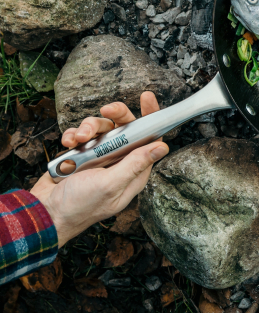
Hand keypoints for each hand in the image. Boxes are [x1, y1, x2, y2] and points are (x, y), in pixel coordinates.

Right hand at [31, 92, 168, 246]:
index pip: (150, 139)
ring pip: (102, 128)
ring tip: (79, 138)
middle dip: (116, 115)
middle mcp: (119, 161)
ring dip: (89, 127)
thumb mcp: (110, 184)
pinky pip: (81, 134)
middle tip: (106, 110)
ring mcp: (99, 156)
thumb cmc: (79, 206)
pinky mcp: (81, 154)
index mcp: (133, 170)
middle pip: (125, 127)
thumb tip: (162, 147)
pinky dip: (74, 134)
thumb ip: (135, 164)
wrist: (43, 214)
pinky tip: (68, 143)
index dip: (150, 118)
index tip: (147, 98)